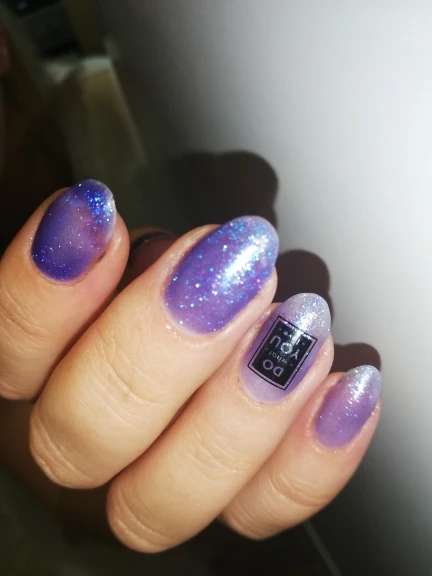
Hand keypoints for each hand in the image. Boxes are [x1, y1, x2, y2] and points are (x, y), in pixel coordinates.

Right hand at [0, 180, 380, 551]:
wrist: (238, 315)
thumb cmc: (180, 276)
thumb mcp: (142, 246)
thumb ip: (112, 241)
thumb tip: (102, 214)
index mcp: (47, 373)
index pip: (10, 351)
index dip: (43, 292)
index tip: (101, 215)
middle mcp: (90, 438)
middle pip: (80, 439)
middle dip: (159, 348)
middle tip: (233, 272)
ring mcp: (159, 479)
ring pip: (161, 501)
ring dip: (237, 413)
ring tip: (296, 327)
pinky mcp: (235, 497)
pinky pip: (259, 511)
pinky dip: (310, 457)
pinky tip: (344, 387)